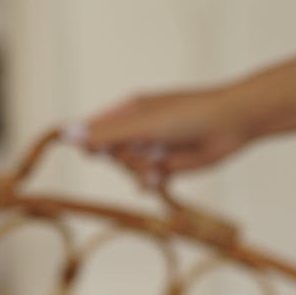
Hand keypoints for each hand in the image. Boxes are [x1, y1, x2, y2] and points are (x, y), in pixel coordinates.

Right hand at [76, 86, 259, 182]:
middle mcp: (138, 130)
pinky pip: (147, 182)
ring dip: (142, 169)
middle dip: (123, 157)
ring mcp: (153, 150)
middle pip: (110, 156)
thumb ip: (104, 134)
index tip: (90, 153)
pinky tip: (164, 173)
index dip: (90, 144)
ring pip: (129, 171)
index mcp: (128, 112)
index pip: (94, 131)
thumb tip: (65, 133)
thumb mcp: (141, 124)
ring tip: (162, 158)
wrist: (230, 125)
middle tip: (143, 148)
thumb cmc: (186, 114)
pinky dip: (152, 182)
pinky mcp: (169, 168)